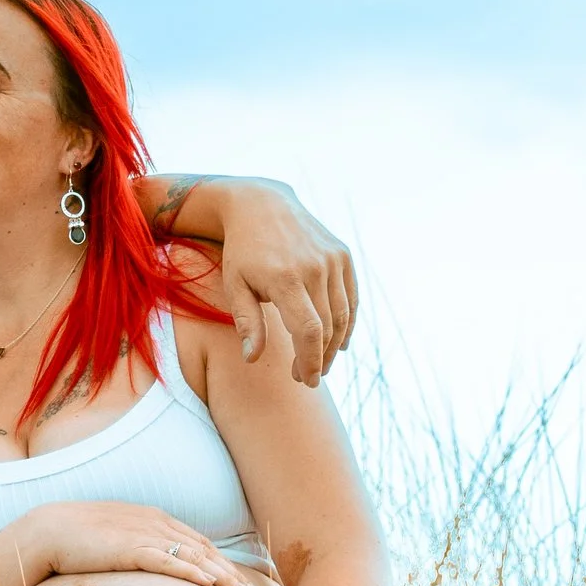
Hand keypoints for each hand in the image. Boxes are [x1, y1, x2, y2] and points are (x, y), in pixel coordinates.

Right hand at [22, 503, 259, 585]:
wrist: (48, 530)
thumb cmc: (77, 539)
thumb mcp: (114, 540)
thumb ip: (135, 548)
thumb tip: (146, 568)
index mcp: (154, 519)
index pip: (198, 542)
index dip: (222, 563)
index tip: (239, 582)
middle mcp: (156, 524)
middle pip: (205, 550)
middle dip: (232, 575)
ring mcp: (144, 535)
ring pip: (194, 556)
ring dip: (222, 578)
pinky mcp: (130, 549)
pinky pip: (168, 561)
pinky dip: (190, 572)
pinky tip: (208, 585)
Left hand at [214, 188, 356, 385]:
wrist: (261, 205)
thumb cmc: (242, 252)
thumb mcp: (235, 286)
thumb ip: (246, 322)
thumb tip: (252, 359)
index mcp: (285, 278)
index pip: (308, 331)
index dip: (310, 361)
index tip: (306, 380)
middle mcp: (314, 267)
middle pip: (328, 328)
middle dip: (320, 359)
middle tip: (306, 377)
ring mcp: (332, 259)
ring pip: (342, 315)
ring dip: (334, 346)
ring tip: (320, 363)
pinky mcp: (343, 254)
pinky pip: (351, 297)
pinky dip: (347, 322)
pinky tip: (338, 342)